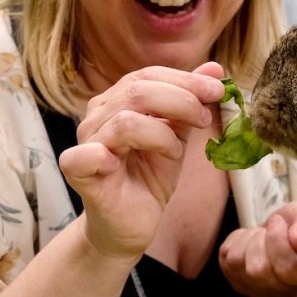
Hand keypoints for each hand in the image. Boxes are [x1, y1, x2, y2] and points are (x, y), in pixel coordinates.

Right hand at [58, 61, 225, 259]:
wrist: (131, 226)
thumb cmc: (148, 178)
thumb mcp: (177, 136)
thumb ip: (190, 103)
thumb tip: (215, 70)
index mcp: (117, 102)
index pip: (148, 76)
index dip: (185, 79)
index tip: (218, 90)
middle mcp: (97, 116)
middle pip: (138, 90)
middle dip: (181, 100)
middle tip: (205, 119)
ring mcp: (85, 142)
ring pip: (126, 121)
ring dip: (162, 134)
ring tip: (176, 151)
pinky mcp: (79, 172)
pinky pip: (90, 154)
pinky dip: (113, 155)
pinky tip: (135, 162)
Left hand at [219, 201, 296, 296]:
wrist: (289, 243)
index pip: (288, 268)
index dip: (279, 239)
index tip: (279, 221)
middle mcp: (282, 292)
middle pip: (258, 269)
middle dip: (260, 238)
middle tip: (272, 226)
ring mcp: (257, 291)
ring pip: (237, 261)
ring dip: (248, 238)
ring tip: (263, 235)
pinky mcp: (237, 283)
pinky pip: (226, 256)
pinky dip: (236, 240)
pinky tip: (252, 241)